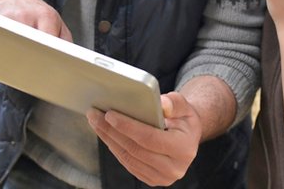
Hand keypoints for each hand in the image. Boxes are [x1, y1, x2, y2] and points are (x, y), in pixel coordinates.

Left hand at [87, 92, 201, 185]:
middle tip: (95, 115)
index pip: (150, 138)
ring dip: (109, 139)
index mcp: (184, 149)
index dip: (128, 127)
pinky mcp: (152, 179)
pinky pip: (128, 163)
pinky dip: (115, 148)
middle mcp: (174, 168)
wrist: (187, 137)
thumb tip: (159, 104)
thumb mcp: (183, 106)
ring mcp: (162, 177)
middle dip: (112, 131)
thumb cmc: (183, 118)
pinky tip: (105, 134)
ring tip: (95, 122)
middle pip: (135, 149)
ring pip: (128, 158)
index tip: (109, 115)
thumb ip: (173, 103)